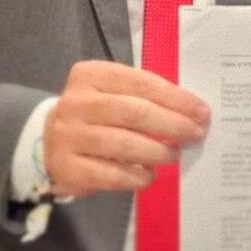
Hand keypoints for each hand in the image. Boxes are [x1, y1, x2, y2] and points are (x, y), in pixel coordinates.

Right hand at [43, 60, 209, 197]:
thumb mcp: (114, 92)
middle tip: (195, 134)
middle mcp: (76, 102)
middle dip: (171, 124)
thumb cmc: (96, 111)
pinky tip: (149, 176)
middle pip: (134, 112)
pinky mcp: (65, 167)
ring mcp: (68, 135)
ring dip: (156, 151)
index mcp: (91, 74)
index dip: (176, 98)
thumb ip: (144, 96)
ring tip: (174, 155)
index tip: (201, 111)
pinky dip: (134, 176)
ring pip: (122, 143)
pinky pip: (107, 174)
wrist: (48, 139)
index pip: (141, 83)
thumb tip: (190, 111)